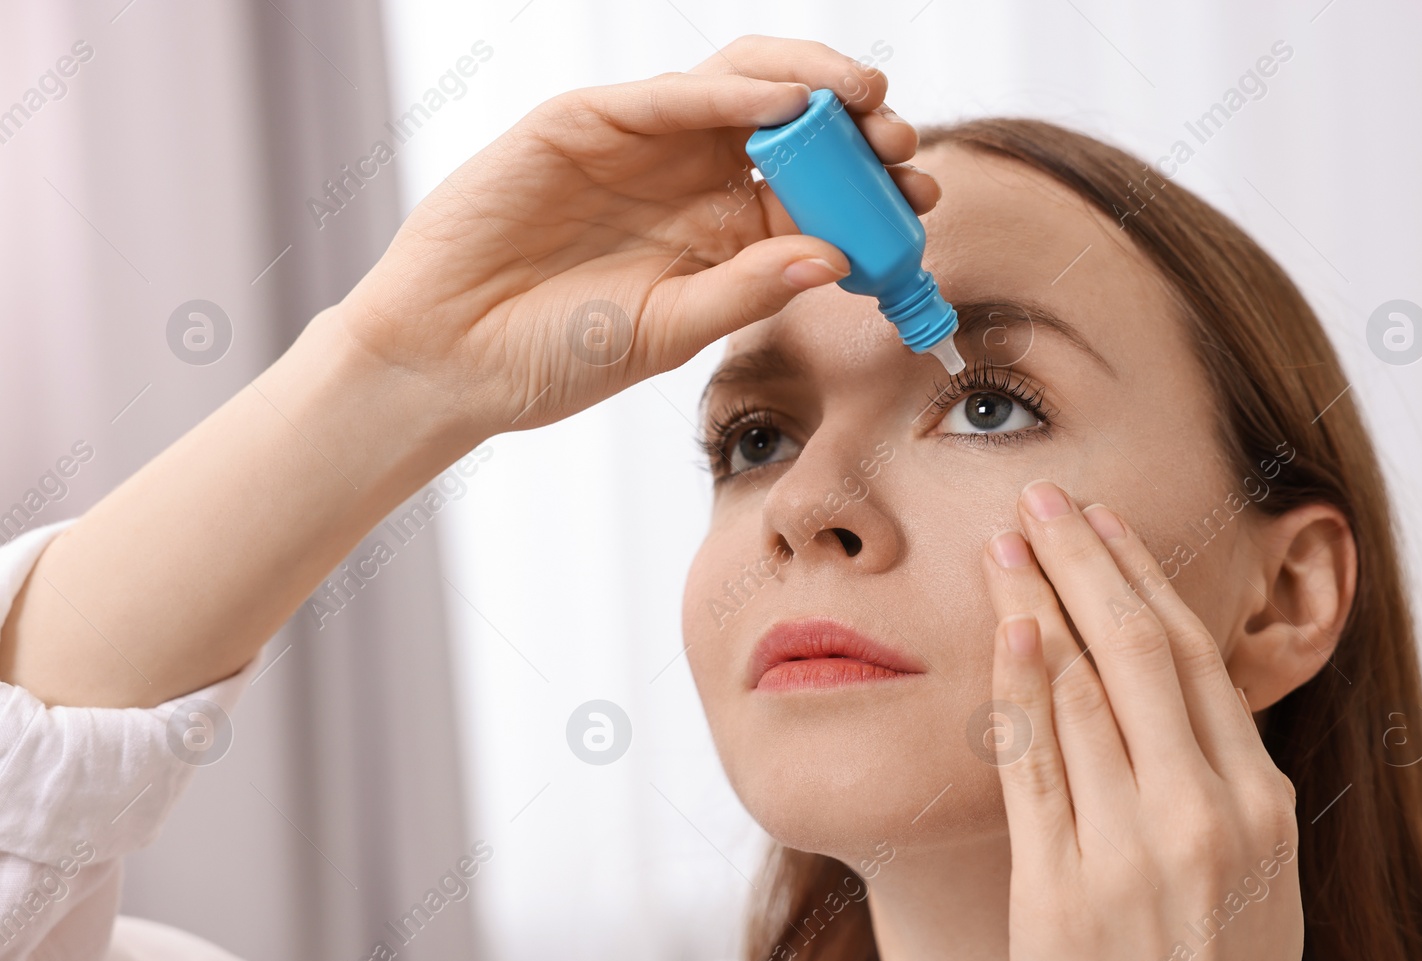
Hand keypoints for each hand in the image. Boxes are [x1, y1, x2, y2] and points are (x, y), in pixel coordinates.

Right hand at [336, 35, 936, 437]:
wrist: (450, 363)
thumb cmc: (555, 359)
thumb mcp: (669, 332)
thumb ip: (747, 289)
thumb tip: (836, 256)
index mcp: (718, 233)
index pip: (812, 191)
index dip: (870, 187)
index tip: (922, 198)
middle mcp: (688, 179)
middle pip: (790, 127)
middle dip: (854, 125)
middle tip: (903, 141)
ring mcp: (638, 146)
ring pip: (738, 87)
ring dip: (807, 86)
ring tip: (865, 98)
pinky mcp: (581, 123)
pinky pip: (664, 94)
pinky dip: (727, 91)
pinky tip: (783, 103)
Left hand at [982, 480, 1302, 960]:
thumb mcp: (1258, 886)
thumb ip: (1226, 794)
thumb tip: (1185, 706)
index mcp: (1262, 809)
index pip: (1198, 661)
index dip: (1142, 581)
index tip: (1102, 526)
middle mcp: (1206, 818)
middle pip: (1142, 652)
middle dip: (1087, 561)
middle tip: (1042, 497)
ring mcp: (1133, 853)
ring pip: (1083, 693)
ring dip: (1039, 603)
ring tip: (1004, 543)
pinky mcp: (1063, 892)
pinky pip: (1036, 768)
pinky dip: (1019, 687)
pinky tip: (1006, 627)